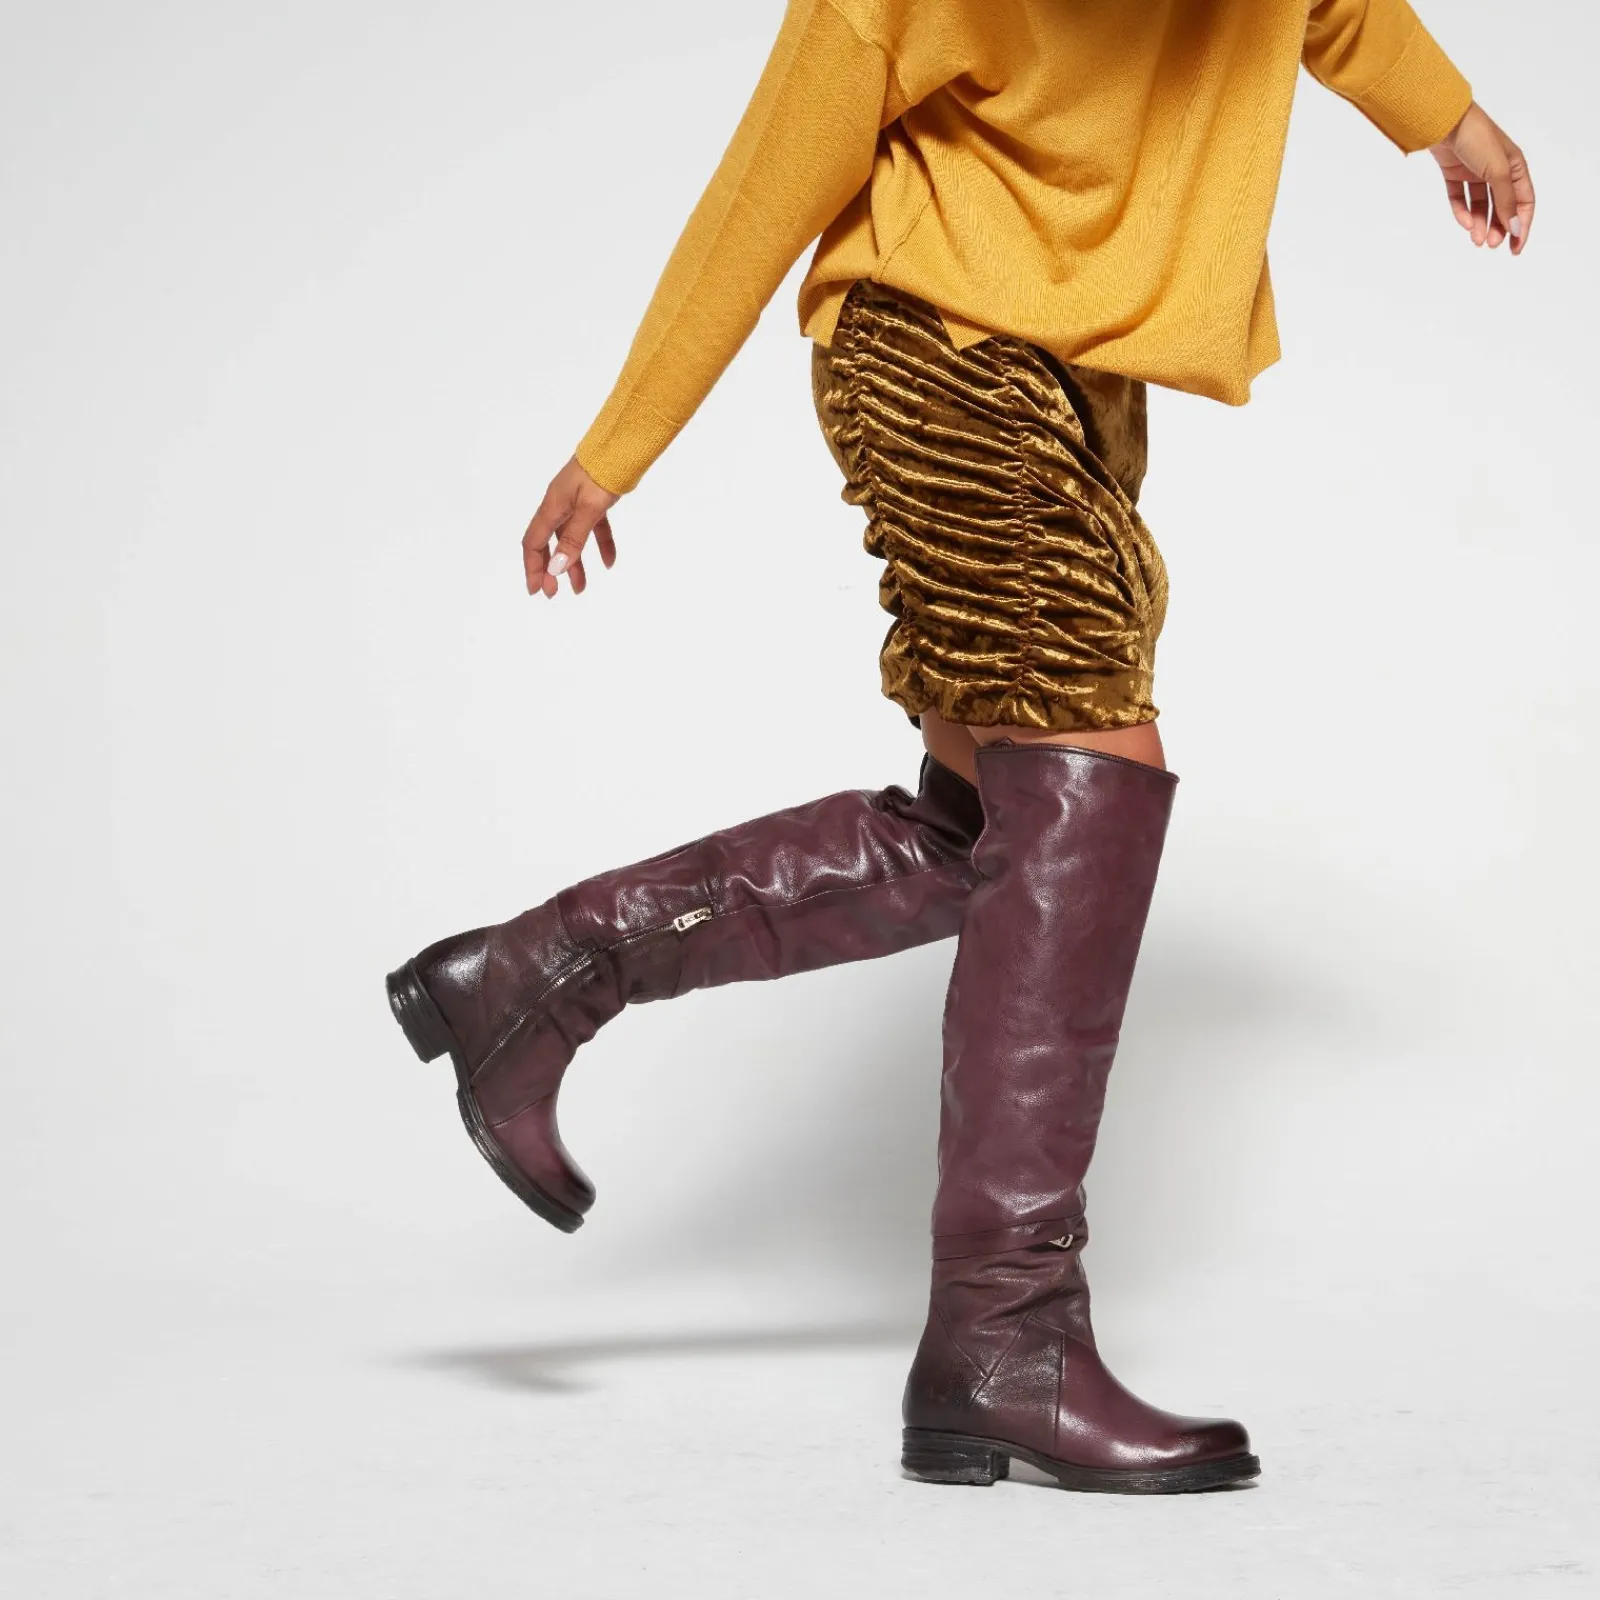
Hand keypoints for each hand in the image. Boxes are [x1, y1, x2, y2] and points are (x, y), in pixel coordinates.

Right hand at [521, 456, 620, 598]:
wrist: (622, 445)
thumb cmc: (602, 473)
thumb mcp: (589, 509)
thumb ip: (574, 539)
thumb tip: (556, 569)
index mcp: (552, 506)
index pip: (534, 543)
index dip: (533, 567)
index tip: (537, 590)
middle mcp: (560, 504)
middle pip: (549, 543)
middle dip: (551, 569)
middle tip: (556, 594)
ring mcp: (576, 502)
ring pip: (571, 538)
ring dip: (575, 563)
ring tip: (581, 588)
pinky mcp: (593, 499)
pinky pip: (593, 527)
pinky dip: (599, 544)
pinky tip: (610, 562)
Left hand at [1429, 103, 1534, 253]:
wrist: (1444, 121)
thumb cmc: (1478, 138)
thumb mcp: (1497, 171)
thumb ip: (1506, 200)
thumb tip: (1515, 228)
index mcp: (1516, 166)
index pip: (1524, 201)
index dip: (1521, 225)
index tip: (1515, 248)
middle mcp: (1497, 170)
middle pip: (1501, 206)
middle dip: (1498, 227)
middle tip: (1490, 246)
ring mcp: (1474, 172)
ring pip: (1481, 205)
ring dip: (1480, 224)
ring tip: (1476, 241)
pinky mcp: (1454, 174)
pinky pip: (1460, 199)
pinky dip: (1462, 212)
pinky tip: (1465, 224)